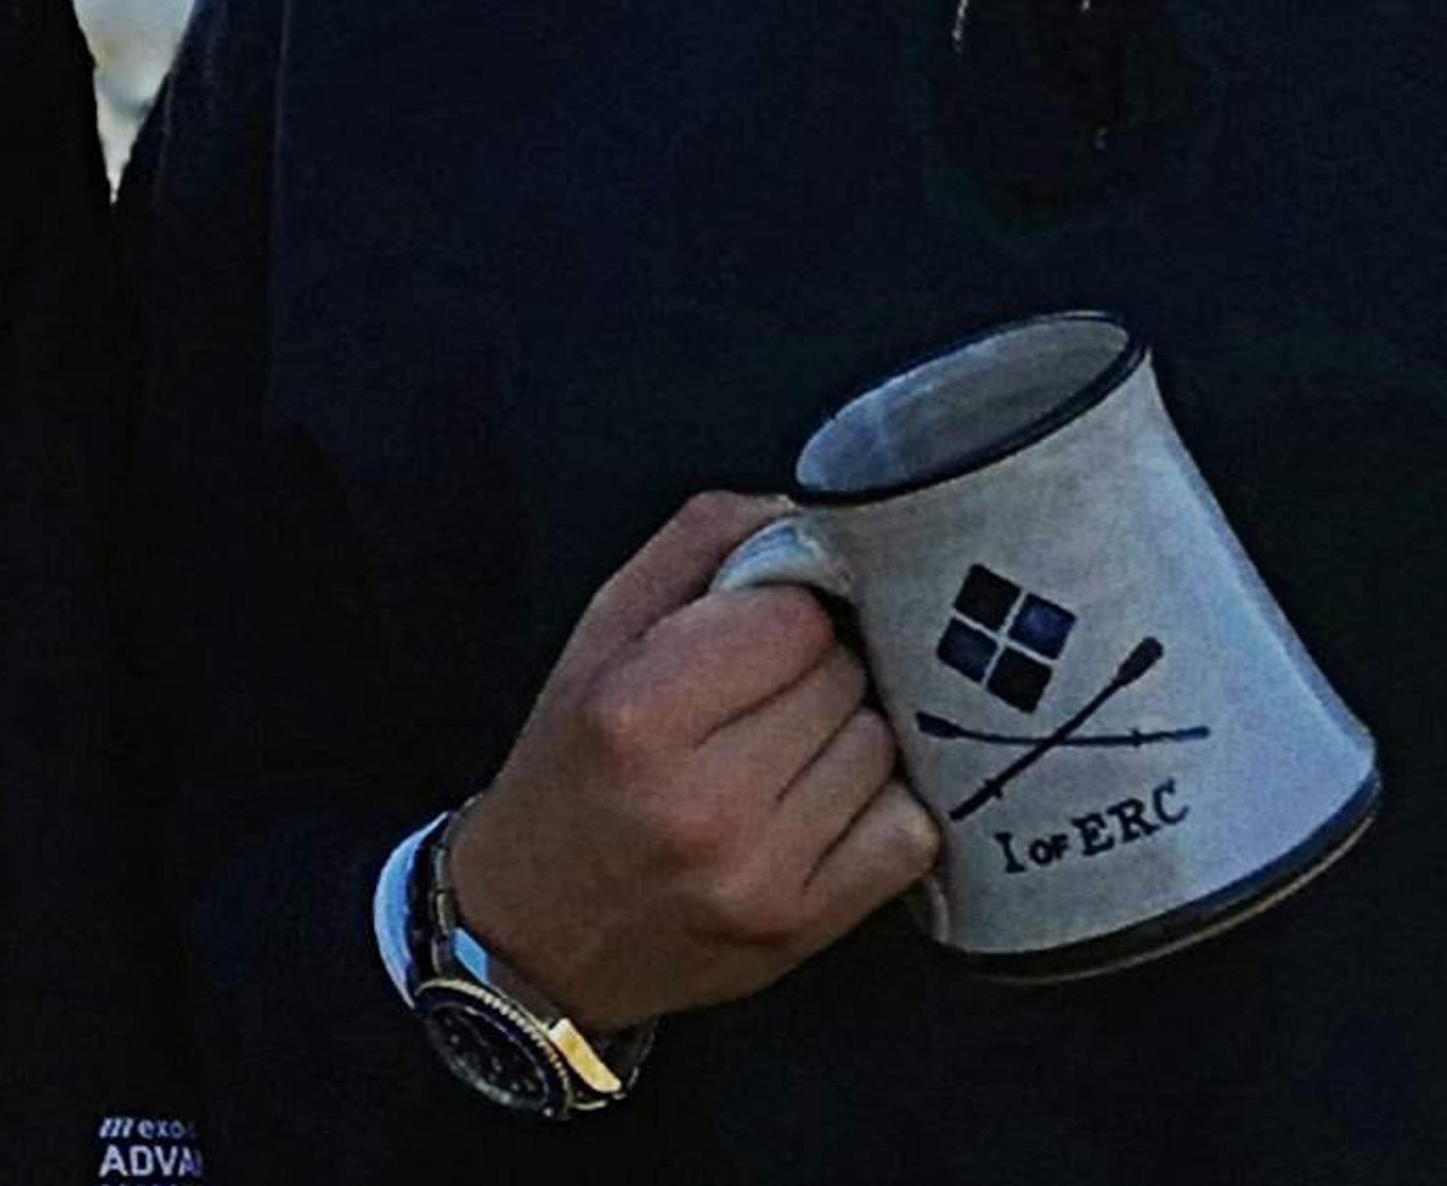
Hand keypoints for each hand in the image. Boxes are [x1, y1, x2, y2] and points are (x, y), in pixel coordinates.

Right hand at [446, 490, 940, 1035]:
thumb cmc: (568, 773)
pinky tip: (830, 802)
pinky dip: (885, 805)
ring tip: (788, 750)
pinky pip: (911, 832)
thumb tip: (798, 510)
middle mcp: (705, 799)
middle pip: (843, 678)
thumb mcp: (596, 638)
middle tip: (768, 692)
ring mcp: (763, 873)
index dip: (787, 608)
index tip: (760, 627)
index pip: (795, 617)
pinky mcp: (807, 928)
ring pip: (882, 747)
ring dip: (849, 734)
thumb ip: (693, 549)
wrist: (535, 934)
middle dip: (818, 668)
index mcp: (639, 712)